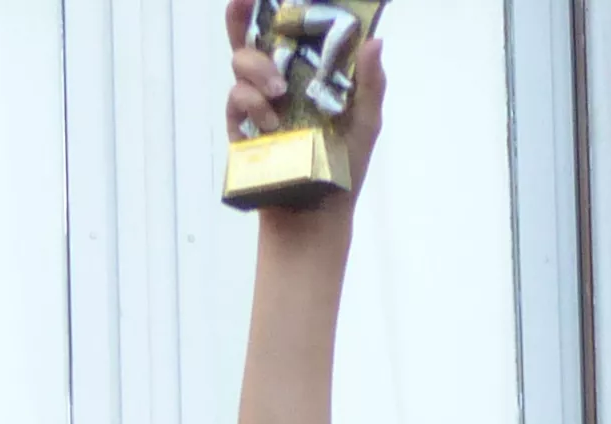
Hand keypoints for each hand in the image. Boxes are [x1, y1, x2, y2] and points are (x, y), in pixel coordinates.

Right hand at [227, 0, 385, 187]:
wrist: (317, 215)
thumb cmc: (344, 167)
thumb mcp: (365, 123)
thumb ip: (370, 83)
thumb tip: (376, 40)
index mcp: (307, 72)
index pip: (289, 30)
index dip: (278, 8)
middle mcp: (279, 79)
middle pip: (252, 35)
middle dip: (242, 14)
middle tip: (243, 0)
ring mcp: (257, 100)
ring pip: (241, 60)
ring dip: (256, 67)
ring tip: (277, 92)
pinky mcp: (241, 125)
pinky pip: (235, 98)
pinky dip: (250, 102)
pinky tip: (269, 120)